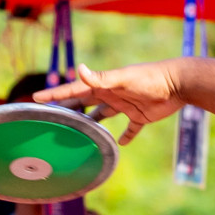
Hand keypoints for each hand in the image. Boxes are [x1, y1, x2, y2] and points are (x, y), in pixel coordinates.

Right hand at [36, 61, 185, 143]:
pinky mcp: (140, 116)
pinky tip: (119, 144)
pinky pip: (130, 129)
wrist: (179, 83)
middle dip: (68, 109)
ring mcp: (125, 106)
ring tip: (78, 134)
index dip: (56, 94)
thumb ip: (102, 78)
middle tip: (51, 117)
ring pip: (103, 115)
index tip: (36, 99)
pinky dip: (125, 136)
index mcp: (104, 85)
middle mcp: (112, 94)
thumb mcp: (124, 78)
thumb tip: (80, 69)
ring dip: (92, 123)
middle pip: (85, 103)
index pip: (75, 89)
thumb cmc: (151, 78)